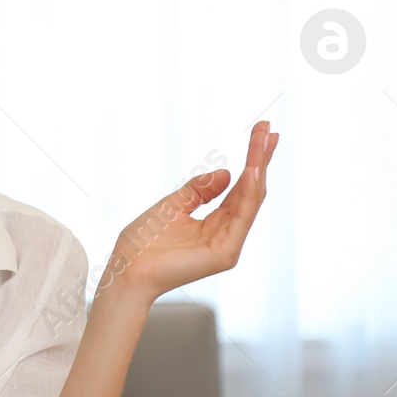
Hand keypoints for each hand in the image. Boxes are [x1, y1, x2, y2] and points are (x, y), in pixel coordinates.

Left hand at [100, 120, 278, 301]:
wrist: (127, 268)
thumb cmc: (144, 242)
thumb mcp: (173, 205)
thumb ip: (199, 189)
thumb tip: (228, 173)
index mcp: (216, 224)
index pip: (240, 188)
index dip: (251, 160)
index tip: (261, 132)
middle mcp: (227, 234)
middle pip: (250, 191)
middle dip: (260, 158)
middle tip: (269, 128)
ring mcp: (229, 244)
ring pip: (250, 199)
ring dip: (258, 168)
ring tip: (264, 141)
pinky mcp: (225, 252)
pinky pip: (242, 217)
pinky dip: (249, 192)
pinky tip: (253, 170)